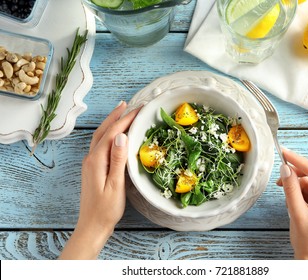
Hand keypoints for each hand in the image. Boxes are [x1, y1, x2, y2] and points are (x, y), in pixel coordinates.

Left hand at [59, 102, 140, 258]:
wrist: (92, 225)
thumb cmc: (106, 209)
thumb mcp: (115, 185)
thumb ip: (117, 160)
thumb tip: (121, 136)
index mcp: (96, 160)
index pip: (112, 134)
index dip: (125, 119)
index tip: (139, 109)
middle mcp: (90, 158)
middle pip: (103, 131)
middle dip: (116, 115)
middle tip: (128, 103)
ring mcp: (90, 162)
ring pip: (100, 136)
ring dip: (111, 122)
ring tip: (121, 111)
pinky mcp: (93, 167)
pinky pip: (101, 144)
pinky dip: (109, 133)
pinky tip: (116, 133)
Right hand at [277, 148, 307, 259]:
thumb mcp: (297, 213)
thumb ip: (290, 189)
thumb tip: (284, 169)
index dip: (297, 160)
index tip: (283, 151)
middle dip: (295, 173)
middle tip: (279, 177)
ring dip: (295, 183)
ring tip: (285, 195)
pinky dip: (298, 189)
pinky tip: (291, 199)